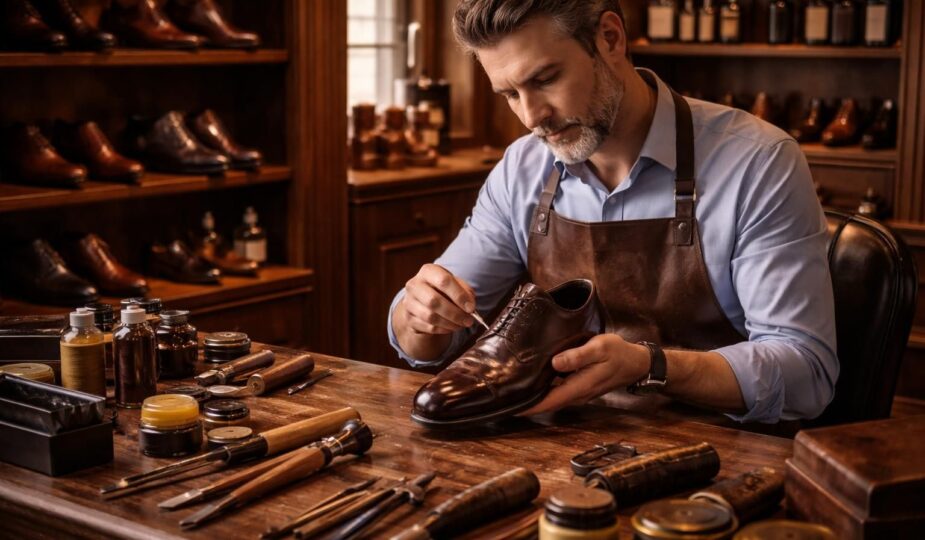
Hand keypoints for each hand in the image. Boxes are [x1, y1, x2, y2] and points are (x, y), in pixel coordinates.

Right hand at [398, 263, 476, 334]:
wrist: (423, 301)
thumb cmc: (443, 290)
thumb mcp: (456, 285)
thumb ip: (465, 292)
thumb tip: (469, 306)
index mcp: (428, 271)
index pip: (444, 281)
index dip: (459, 295)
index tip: (471, 307)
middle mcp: (414, 285)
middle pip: (434, 301)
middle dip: (455, 313)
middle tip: (468, 320)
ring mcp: (409, 302)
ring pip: (430, 316)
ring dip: (450, 323)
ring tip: (462, 324)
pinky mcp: (408, 318)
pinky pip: (428, 327)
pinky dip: (443, 329)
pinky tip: (451, 327)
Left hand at [519, 334, 649, 414]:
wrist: (636, 362)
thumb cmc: (618, 353)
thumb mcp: (599, 348)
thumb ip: (577, 356)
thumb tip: (555, 363)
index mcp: (579, 386)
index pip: (548, 402)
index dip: (528, 406)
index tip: (509, 407)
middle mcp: (577, 394)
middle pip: (546, 404)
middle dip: (526, 403)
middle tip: (503, 398)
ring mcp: (578, 393)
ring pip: (551, 399)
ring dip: (534, 398)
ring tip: (513, 390)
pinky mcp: (579, 387)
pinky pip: (558, 393)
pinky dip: (544, 390)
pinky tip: (533, 381)